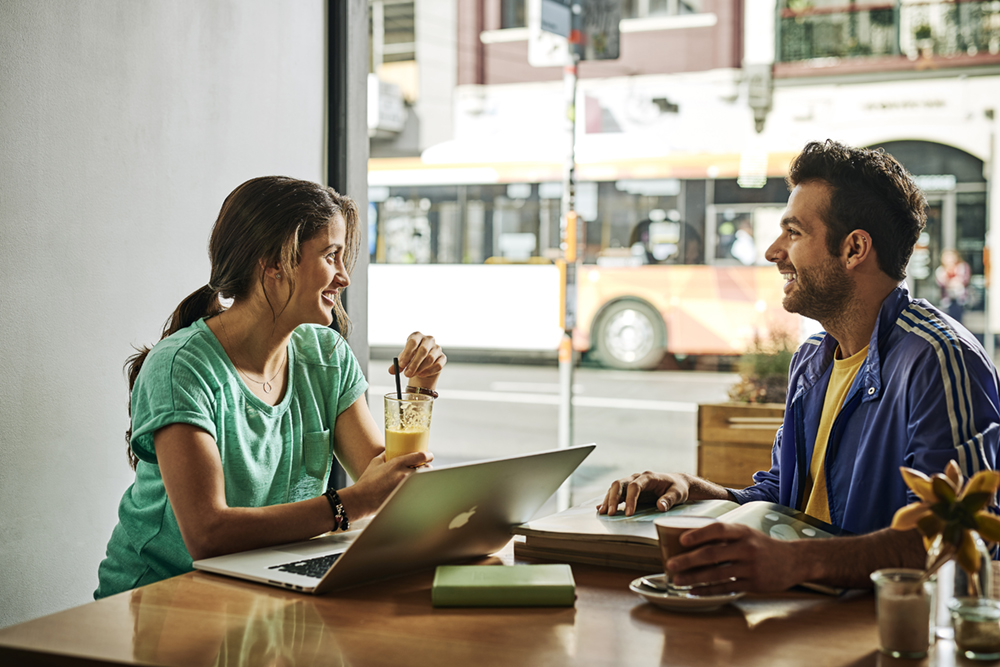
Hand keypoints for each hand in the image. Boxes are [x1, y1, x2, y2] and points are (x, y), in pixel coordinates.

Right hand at [341, 449, 433, 517]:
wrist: (361, 500)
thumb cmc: (367, 481)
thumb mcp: (375, 463)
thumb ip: (386, 454)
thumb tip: (392, 449)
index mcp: (398, 463)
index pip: (421, 456)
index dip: (428, 455)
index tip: (429, 456)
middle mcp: (404, 474)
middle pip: (426, 469)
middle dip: (426, 468)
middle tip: (423, 468)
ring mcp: (406, 487)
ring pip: (423, 481)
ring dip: (423, 479)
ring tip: (418, 479)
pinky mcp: (405, 498)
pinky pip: (418, 492)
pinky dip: (418, 489)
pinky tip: (414, 490)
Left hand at [388, 332, 446, 388]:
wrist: (423, 363)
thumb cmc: (411, 358)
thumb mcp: (403, 360)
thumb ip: (397, 365)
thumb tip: (391, 371)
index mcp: (417, 336)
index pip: (413, 342)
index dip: (407, 354)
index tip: (401, 365)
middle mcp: (428, 339)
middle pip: (423, 350)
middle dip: (414, 364)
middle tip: (407, 374)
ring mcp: (437, 348)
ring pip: (430, 359)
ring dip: (420, 369)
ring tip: (412, 375)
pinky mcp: (442, 357)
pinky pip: (438, 365)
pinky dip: (429, 371)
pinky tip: (421, 374)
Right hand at [597, 471, 692, 515]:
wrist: (677, 484)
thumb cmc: (678, 488)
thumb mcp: (678, 494)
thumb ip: (670, 499)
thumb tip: (661, 506)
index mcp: (648, 477)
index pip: (635, 486)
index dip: (630, 499)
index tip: (629, 514)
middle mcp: (638, 477)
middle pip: (620, 484)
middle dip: (613, 498)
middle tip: (611, 513)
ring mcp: (632, 482)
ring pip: (615, 488)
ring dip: (608, 500)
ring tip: (603, 512)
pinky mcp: (630, 490)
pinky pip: (616, 493)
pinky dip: (609, 500)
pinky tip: (601, 508)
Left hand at [668, 523, 805, 593]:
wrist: (794, 561)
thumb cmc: (762, 545)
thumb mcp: (746, 534)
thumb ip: (724, 536)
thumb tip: (690, 540)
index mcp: (742, 531)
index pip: (717, 530)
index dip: (698, 535)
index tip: (681, 541)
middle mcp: (747, 548)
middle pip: (712, 554)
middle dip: (688, 560)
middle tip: (670, 564)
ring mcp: (750, 567)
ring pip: (716, 574)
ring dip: (694, 578)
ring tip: (677, 580)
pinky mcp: (753, 583)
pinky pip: (726, 587)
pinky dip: (708, 590)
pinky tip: (694, 591)